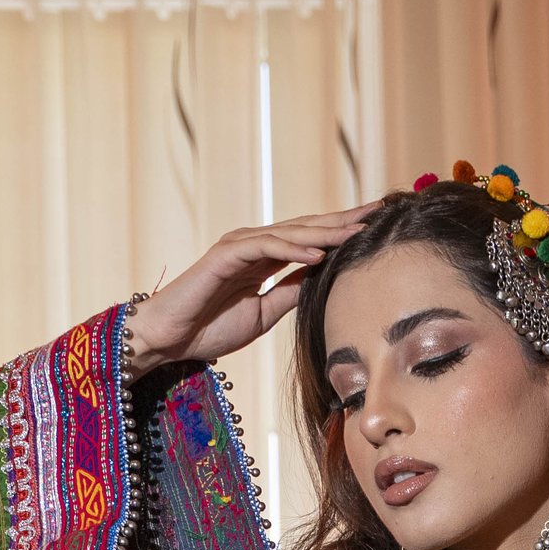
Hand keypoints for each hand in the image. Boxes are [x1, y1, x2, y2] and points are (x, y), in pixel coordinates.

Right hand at [124, 208, 376, 374]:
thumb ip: (291, 294)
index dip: (342, 233)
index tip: (376, 227)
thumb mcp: (265, 314)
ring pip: (290, 233)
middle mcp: (255, 246)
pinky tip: (318, 254)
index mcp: (266, 259)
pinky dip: (292, 250)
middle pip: (307, 228)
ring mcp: (239, 246)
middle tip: (379, 210)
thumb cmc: (211, 328)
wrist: (170, 339)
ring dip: (325, 232)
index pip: (311, 240)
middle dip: (343, 220)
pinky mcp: (224, 255)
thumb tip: (324, 281)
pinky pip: (264, 249)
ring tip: (357, 230)